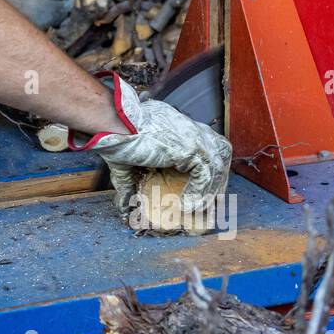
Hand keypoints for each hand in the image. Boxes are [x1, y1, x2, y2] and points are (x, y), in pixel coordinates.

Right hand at [73, 73, 231, 220]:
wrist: (114, 124)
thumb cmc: (118, 138)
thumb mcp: (129, 166)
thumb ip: (132, 186)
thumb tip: (124, 209)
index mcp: (183, 130)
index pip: (209, 151)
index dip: (209, 175)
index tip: (202, 195)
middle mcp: (193, 131)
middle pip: (220, 157)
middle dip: (216, 183)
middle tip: (206, 206)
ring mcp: (195, 138)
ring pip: (217, 168)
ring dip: (210, 191)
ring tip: (197, 209)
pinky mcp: (191, 147)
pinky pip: (206, 175)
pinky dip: (200, 193)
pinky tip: (187, 205)